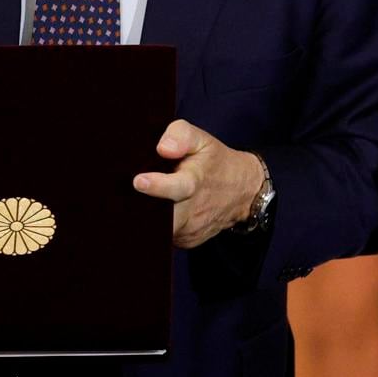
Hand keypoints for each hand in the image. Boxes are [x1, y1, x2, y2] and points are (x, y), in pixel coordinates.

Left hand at [132, 119, 265, 248]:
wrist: (242, 191)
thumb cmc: (215, 163)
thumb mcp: (202, 140)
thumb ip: (181, 135)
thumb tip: (163, 148)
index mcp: (194, 182)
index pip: (176, 187)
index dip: (157, 186)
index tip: (139, 181)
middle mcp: (192, 210)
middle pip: (165, 219)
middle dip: (146, 210)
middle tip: (134, 197)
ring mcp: (190, 229)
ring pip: (160, 230)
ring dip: (151, 216)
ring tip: (152, 200)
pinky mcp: (187, 241)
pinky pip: (166, 237)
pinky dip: (160, 225)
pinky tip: (163, 211)